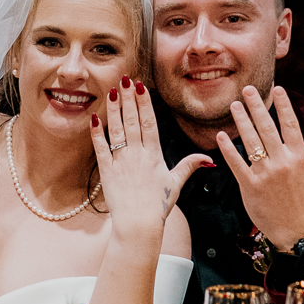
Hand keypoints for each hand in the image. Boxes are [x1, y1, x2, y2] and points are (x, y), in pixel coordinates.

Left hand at [90, 77, 209, 237]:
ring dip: (115, 110)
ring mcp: (121, 162)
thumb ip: (189, 166)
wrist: (138, 224)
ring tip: (113, 91)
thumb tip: (209, 158)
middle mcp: (137, 155)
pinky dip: (97, 133)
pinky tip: (95, 118)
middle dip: (129, 98)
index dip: (145, 103)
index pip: (149, 123)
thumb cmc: (157, 205)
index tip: (142, 86)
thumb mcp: (175, 184)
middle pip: (133, 121)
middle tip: (125, 79)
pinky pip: (101, 149)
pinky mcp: (106, 172)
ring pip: (117, 130)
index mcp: (154, 155)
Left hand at [214, 85, 303, 250]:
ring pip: (250, 142)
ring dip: (241, 122)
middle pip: (267, 129)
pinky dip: (228, 150)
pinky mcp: (250, 187)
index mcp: (299, 158)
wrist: (296, 232)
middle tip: (247, 89)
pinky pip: (237, 164)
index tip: (278, 89)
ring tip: (234, 105)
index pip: (290, 125)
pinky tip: (221, 136)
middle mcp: (282, 163)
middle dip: (257, 107)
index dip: (284, 105)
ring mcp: (265, 175)